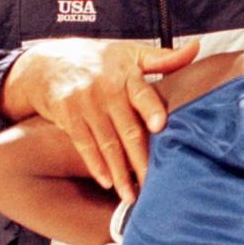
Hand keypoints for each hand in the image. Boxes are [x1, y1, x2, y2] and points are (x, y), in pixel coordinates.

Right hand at [0, 39, 198, 202]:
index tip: (162, 126)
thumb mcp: (129, 53)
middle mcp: (106, 88)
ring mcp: (85, 103)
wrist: (47, 62)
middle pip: (128, 129)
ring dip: (120, 172)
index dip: (151, 109)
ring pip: (107, 143)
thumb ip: (162, 58)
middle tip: (155, 184)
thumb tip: (195, 48)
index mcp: (126, 73)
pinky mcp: (68, 117)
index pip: (142, 93)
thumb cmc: (98, 59)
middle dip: (142, 159)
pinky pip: (84, 145)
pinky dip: (96, 165)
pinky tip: (107, 182)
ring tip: (131, 196)